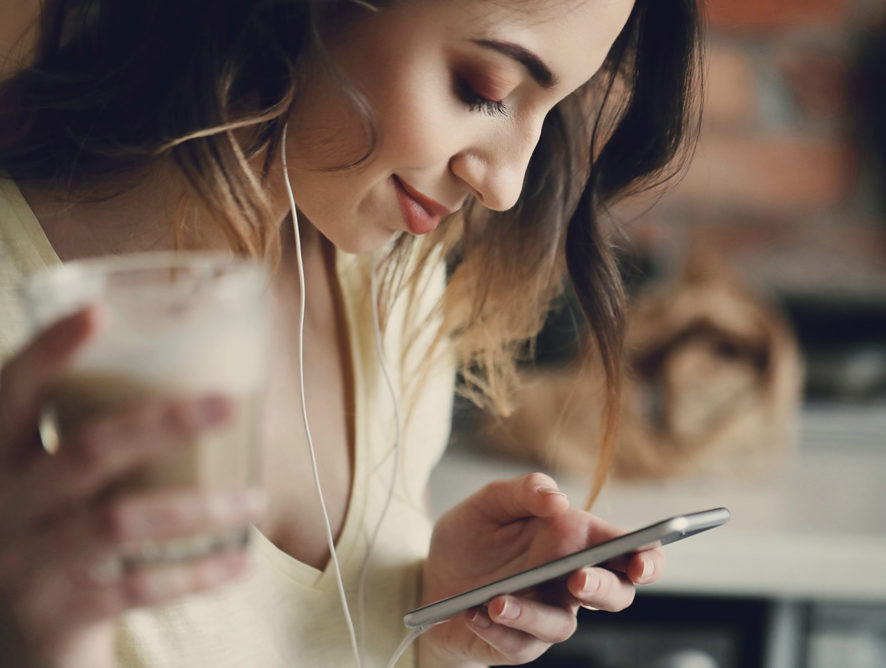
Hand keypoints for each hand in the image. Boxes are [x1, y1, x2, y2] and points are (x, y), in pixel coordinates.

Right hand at [0, 308, 263, 667]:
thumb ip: (100, 441)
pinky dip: (197, 574)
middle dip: (164, 423)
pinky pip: (139, 589)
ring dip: (200, 508)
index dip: (52, 351)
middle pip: (86, 450)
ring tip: (257, 498)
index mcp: (2, 456)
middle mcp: (5, 502)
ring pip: (120, 522)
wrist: (15, 639)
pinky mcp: (56, 611)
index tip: (97, 311)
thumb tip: (209, 393)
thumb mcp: (57, 484)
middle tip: (229, 403)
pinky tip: (242, 563)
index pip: (15, 391)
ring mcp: (26, 559)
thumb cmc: (55, 533)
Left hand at [418, 473, 664, 666]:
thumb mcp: (490, 503)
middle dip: (603, 588)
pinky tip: (477, 613)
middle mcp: (569, 580)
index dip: (648, 558)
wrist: (431, 581)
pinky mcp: (520, 643)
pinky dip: (499, 629)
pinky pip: (521, 645)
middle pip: (616, 595)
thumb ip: (524, 491)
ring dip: (532, 613)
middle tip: (577, 577)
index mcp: (575, 540)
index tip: (640, 562)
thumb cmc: (471, 540)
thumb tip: (557, 498)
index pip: (631, 550)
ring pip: (562, 625)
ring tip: (497, 600)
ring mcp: (548, 613)